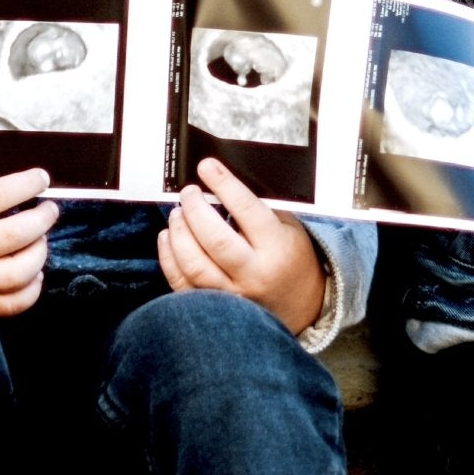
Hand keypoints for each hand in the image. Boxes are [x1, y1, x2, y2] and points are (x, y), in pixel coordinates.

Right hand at [0, 167, 54, 315]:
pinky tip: (34, 273)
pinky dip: (31, 289)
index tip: (40, 179)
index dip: (27, 184)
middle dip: (42, 218)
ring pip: (19, 273)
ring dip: (40, 252)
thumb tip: (15, 185)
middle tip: (48, 209)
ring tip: (40, 239)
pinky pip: (11, 304)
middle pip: (16, 235)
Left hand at [158, 157, 325, 334]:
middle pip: (214, 238)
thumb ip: (259, 209)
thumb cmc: (293, 261)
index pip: (246, 209)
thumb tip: (220, 185)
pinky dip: (169, 258)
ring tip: (177, 213)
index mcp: (276, 247)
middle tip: (188, 193)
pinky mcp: (216, 307)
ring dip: (178, 233)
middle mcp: (254, 272)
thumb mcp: (289, 228)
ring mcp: (233, 293)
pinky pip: (182, 284)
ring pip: (194, 264)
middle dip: (194, 209)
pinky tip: (168, 238)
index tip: (207, 167)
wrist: (304, 306)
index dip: (223, 184)